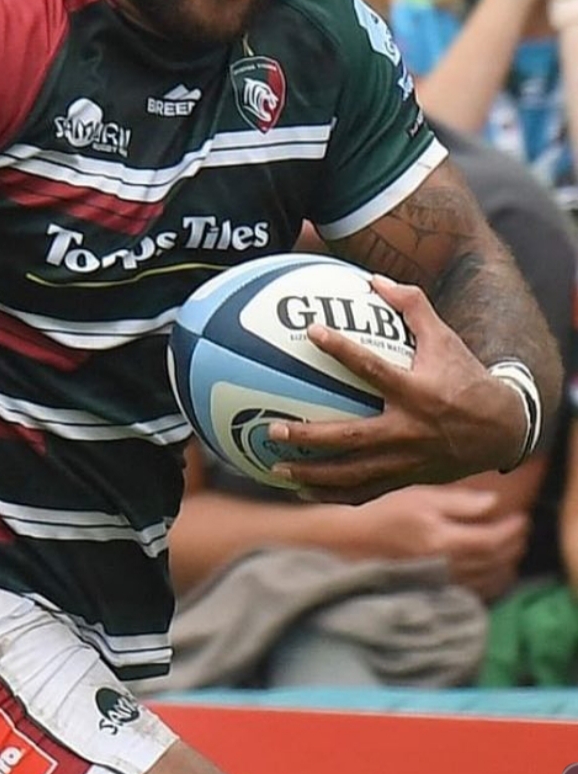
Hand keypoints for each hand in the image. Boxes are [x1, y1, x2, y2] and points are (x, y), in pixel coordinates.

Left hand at [269, 276, 526, 500]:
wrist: (502, 430)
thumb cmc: (466, 378)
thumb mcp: (446, 339)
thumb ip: (413, 306)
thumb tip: (374, 279)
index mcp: (417, 392)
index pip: (373, 367)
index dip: (342, 348)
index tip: (311, 331)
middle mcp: (408, 430)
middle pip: (350, 438)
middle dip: (309, 436)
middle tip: (272, 429)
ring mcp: (405, 460)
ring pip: (352, 475)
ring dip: (312, 475)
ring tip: (277, 469)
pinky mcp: (406, 479)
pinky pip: (364, 492)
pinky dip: (333, 494)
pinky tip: (303, 489)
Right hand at [353, 485, 528, 599]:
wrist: (350, 543)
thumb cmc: (382, 515)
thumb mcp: (418, 497)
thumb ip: (458, 501)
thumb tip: (492, 502)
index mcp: (445, 541)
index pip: (493, 540)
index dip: (512, 529)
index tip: (521, 516)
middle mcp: (448, 566)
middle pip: (496, 560)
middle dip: (514, 544)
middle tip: (520, 530)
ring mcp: (442, 582)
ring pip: (489, 578)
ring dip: (506, 563)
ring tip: (510, 548)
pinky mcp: (436, 590)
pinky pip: (476, 590)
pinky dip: (491, 580)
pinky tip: (491, 570)